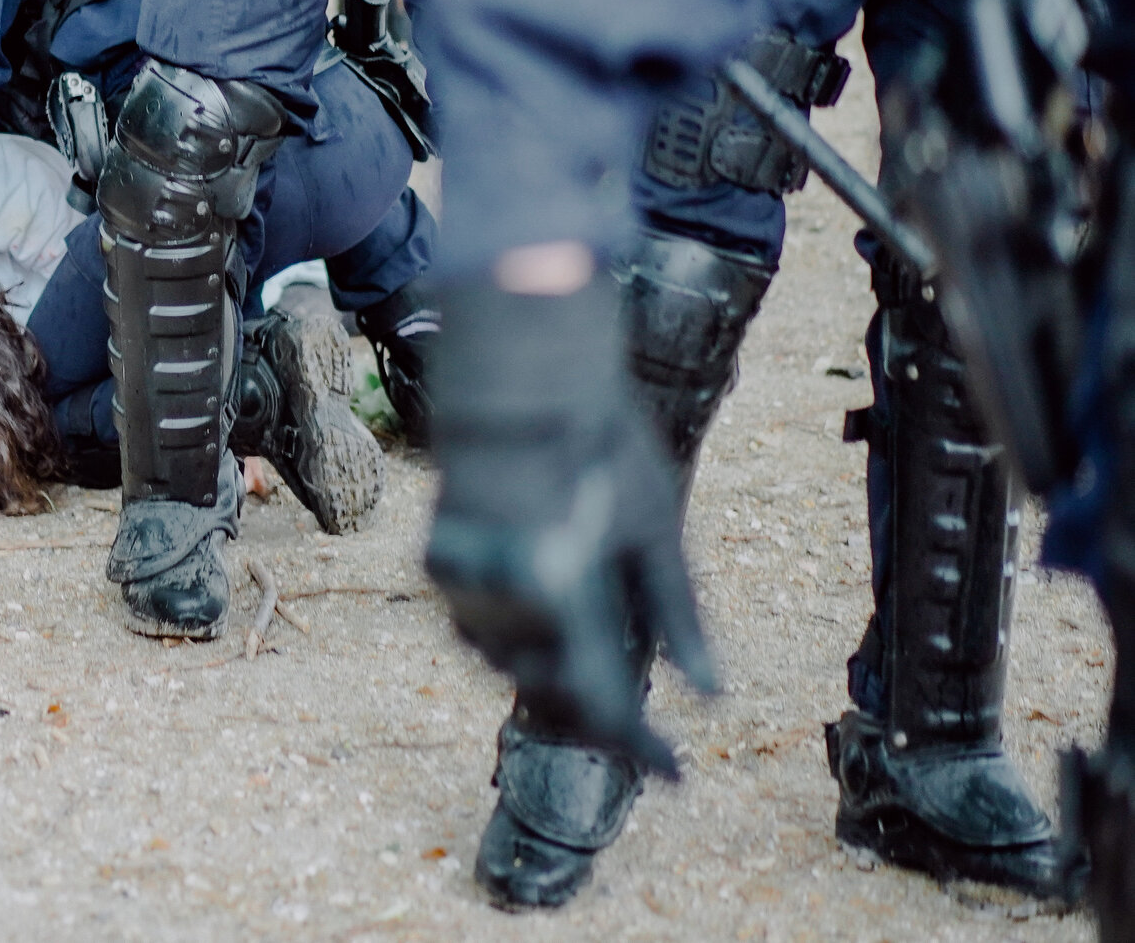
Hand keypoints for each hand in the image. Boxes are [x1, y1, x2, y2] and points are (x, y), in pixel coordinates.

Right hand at [424, 401, 714, 777]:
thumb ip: (678, 616)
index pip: (600, 702)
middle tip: (642, 732)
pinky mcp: (440, 564)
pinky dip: (514, 645)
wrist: (516, 380)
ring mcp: (462, 583)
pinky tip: (546, 633)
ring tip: (595, 680)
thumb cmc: (598, 445)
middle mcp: (502, 599)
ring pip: (507, 669)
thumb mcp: (656, 530)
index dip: (638, 744)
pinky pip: (478, 631)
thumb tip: (710, 694)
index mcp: (563, 595)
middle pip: (549, 695)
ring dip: (552, 682)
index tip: (675, 771)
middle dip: (597, 718)